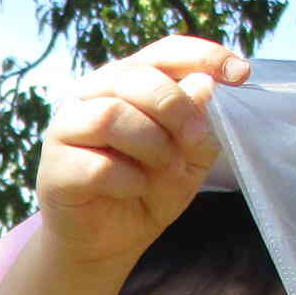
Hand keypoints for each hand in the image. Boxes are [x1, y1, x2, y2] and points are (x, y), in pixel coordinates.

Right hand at [36, 34, 250, 267]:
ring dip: (151, 144)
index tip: (240, 75)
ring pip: (110, 115)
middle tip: (194, 140)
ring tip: (164, 168)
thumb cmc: (145, 192)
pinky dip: (128, 180)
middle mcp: (91, 96)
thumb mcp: (188, 157)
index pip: (164, 52)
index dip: (204, 55)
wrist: (107, 242)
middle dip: (175, 107)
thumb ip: (196, 122)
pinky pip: (98, 166)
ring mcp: (66, 130)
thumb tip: (202, 85)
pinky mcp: (55, 169)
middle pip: (134, 78)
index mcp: (126, 82)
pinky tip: (132, 190)